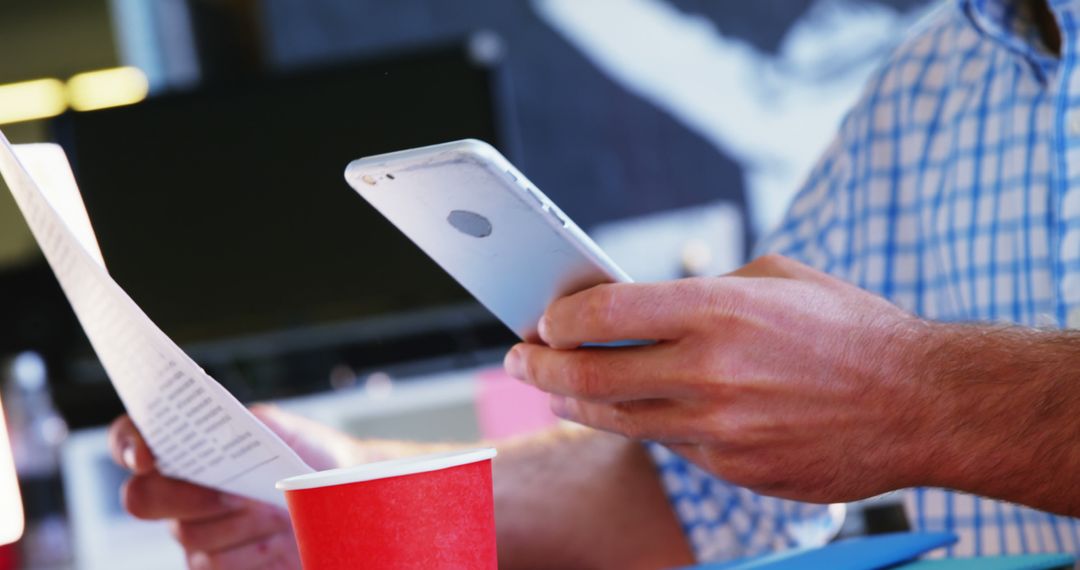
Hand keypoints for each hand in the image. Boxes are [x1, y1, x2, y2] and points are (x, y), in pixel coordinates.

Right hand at [108, 405, 394, 569]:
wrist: (344, 499)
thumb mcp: (282, 431)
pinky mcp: (219, 566)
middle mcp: (180, 493)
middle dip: (184, 497)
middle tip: (232, 495)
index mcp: (188, 449)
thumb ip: (244, 423)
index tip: (147, 456)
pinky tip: (278, 542)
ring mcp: (195, 533)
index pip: (130, 439)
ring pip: (188, 537)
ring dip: (238, 525)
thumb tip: (216, 427)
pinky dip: (253, 554)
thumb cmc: (309, 458)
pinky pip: (213, 568)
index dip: (127, 444)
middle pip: (142, 499)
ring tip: (278, 512)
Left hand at [504, 254, 941, 502]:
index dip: (556, 318)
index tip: (539, 319)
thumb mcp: (776, 279)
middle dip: (538, 368)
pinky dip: (648, 424)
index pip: (601, 314)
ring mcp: (721, 431)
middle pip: (589, 377)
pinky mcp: (735, 469)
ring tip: (552, 389)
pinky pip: (671, 446)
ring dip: (572, 403)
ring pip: (617, 420)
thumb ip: (704, 290)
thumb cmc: (850, 327)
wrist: (923, 403)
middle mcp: (710, 373)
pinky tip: (640, 408)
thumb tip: (641, 306)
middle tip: (516, 360)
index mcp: (718, 310)